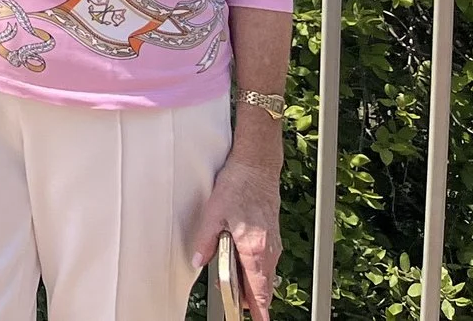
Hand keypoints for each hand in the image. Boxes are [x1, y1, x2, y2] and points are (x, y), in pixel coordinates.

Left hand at [190, 156, 280, 320]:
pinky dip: (257, 271)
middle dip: (251, 300)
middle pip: (264, 288)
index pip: (258, 291)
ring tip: (235, 283)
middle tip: (235, 304)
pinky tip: (243, 264)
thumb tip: (198, 260)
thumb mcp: (213, 213)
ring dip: (253, 285)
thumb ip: (205, 241)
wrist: (256, 167)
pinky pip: (267, 263)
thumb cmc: (238, 186)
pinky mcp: (273, 237)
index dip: (258, 310)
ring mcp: (273, 244)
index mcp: (253, 249)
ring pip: (266, 276)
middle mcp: (268, 250)